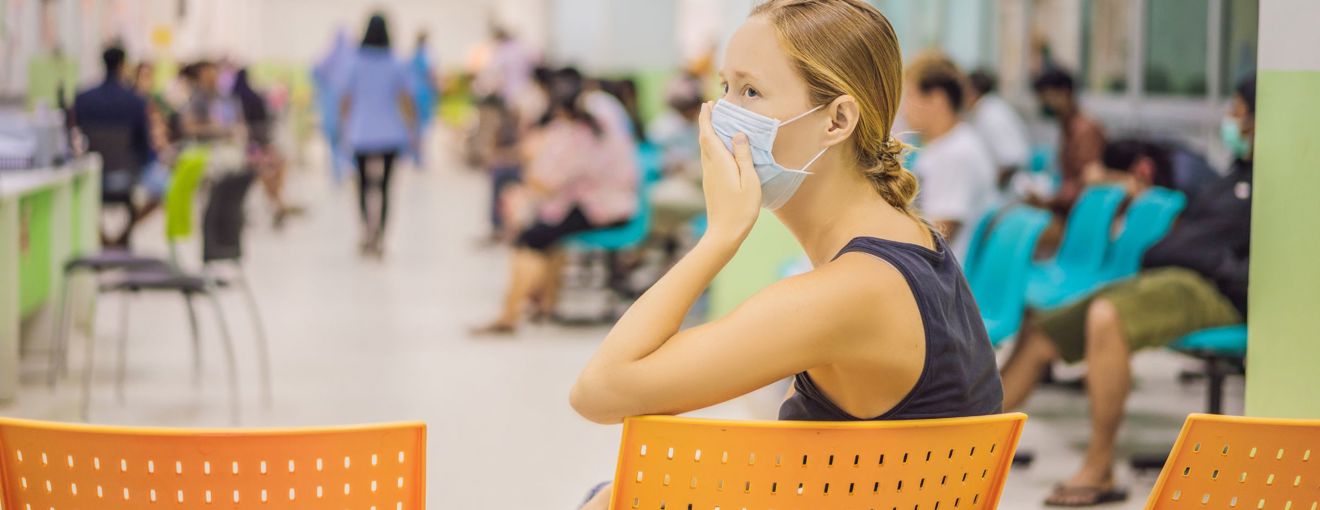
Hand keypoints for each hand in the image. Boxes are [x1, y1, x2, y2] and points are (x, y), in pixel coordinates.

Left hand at [698, 101, 760, 242]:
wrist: (724, 233)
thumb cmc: (741, 209)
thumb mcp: (750, 181)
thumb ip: (743, 156)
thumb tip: (738, 134)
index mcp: (720, 163)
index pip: (708, 134)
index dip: (706, 118)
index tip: (708, 104)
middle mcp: (710, 167)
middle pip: (704, 139)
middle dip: (707, 122)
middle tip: (712, 107)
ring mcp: (709, 176)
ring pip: (705, 149)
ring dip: (709, 133)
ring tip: (717, 123)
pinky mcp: (711, 184)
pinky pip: (709, 158)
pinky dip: (712, 146)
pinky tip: (721, 149)